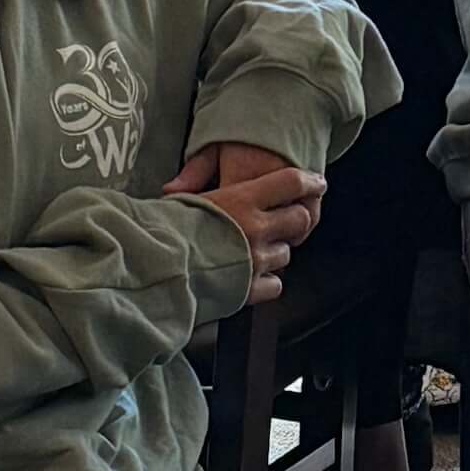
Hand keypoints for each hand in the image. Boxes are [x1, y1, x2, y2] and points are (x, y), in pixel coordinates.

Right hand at [166, 150, 325, 302]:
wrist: (152, 271)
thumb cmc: (161, 230)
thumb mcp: (184, 199)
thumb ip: (198, 188)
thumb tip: (189, 184)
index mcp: (242, 199)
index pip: (290, 183)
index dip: (308, 182)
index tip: (317, 183)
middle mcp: (256, 228)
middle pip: (299, 219)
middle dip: (295, 220)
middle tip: (284, 221)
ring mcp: (256, 260)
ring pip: (287, 254)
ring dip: (275, 253)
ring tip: (253, 252)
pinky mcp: (250, 289)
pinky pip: (275, 284)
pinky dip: (266, 282)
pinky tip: (249, 277)